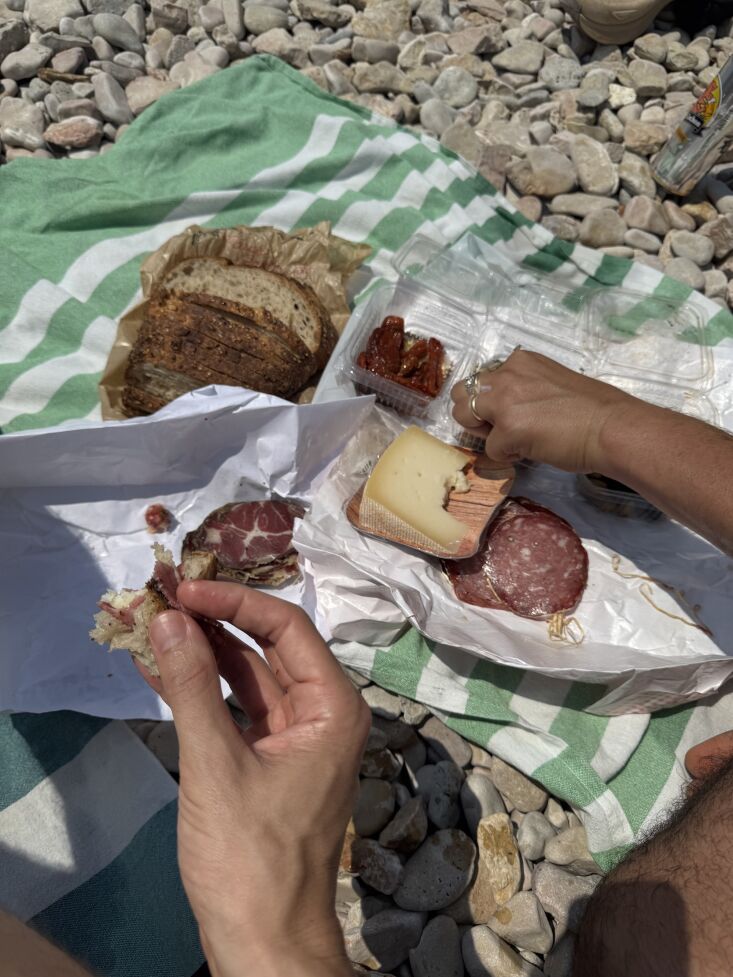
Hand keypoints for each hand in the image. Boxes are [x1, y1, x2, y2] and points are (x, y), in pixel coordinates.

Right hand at [141, 582, 369, 976]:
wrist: (264, 943)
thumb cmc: (251, 858)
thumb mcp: (217, 765)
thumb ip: (193, 688)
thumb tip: (168, 620)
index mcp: (333, 707)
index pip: (287, 628)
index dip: (234, 603)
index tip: (184, 590)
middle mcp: (323, 713)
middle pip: (268, 647)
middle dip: (215, 623)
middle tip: (162, 599)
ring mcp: (296, 737)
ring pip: (248, 676)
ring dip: (202, 653)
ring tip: (152, 625)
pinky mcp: (269, 759)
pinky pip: (237, 708)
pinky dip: (202, 690)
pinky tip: (159, 669)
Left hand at [451, 349, 644, 471]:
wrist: (612, 428)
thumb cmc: (592, 411)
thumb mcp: (550, 384)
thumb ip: (525, 389)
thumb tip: (510, 410)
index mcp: (520, 361)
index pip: (483, 379)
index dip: (490, 401)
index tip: (510, 414)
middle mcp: (507, 374)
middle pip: (461, 393)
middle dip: (474, 414)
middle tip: (500, 430)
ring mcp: (504, 400)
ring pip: (463, 416)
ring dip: (483, 432)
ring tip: (512, 441)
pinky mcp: (507, 428)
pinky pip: (490, 449)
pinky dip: (508, 456)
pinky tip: (532, 451)